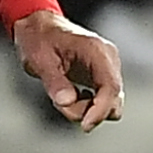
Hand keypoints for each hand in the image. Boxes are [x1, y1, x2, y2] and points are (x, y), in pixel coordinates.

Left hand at [15, 9, 124, 127]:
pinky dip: (86, 105)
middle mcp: (108, 59)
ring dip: (86, 109)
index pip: (111, 87)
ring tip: (60, 95)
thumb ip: (54, 82)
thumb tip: (67, 102)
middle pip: (114, 99)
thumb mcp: (39, 60)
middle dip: (88, 111)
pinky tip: (67, 94)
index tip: (85, 126)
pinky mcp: (101, 76)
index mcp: (96, 51)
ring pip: (109, 103)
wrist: (38, 25)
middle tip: (59, 103)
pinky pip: (101, 99)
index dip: (100, 110)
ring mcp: (107, 68)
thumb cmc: (38, 38)